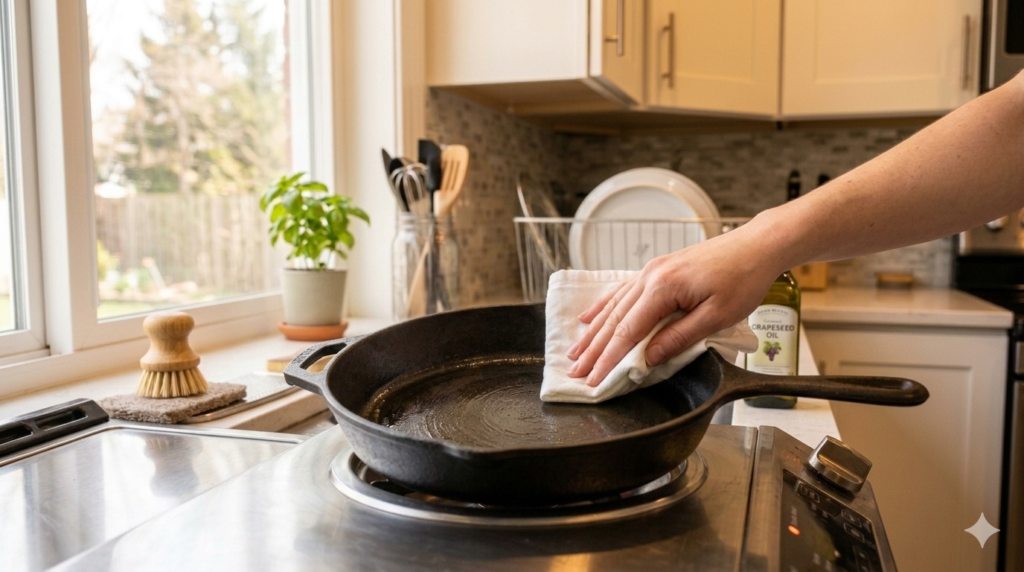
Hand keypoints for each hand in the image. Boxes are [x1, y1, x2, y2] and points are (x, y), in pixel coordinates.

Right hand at [565, 222, 782, 385]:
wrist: (756, 245)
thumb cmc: (743, 280)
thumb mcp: (716, 316)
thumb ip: (679, 338)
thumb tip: (648, 358)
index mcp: (663, 288)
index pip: (627, 331)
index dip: (608, 359)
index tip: (593, 380)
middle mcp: (650, 276)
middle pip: (614, 319)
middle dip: (592, 350)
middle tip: (574, 373)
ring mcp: (651, 270)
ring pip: (613, 306)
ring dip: (592, 332)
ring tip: (574, 352)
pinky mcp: (657, 269)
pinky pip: (622, 291)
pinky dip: (603, 306)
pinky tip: (588, 317)